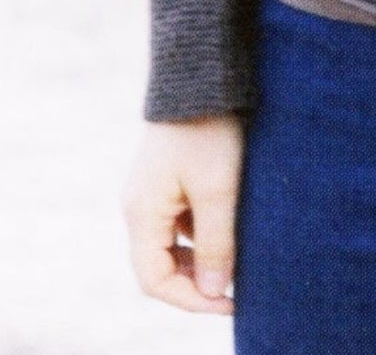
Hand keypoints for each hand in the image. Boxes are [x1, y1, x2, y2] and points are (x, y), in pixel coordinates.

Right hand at [122, 114, 244, 314]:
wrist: (201, 73)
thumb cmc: (207, 130)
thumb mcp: (218, 190)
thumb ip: (215, 244)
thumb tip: (214, 292)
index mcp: (142, 212)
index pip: (155, 280)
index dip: (191, 300)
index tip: (230, 301)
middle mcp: (139, 205)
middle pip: (159, 266)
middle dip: (196, 282)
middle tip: (236, 283)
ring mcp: (150, 191)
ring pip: (170, 244)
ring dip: (200, 257)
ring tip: (237, 252)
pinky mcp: (166, 178)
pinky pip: (178, 221)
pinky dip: (201, 233)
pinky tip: (228, 221)